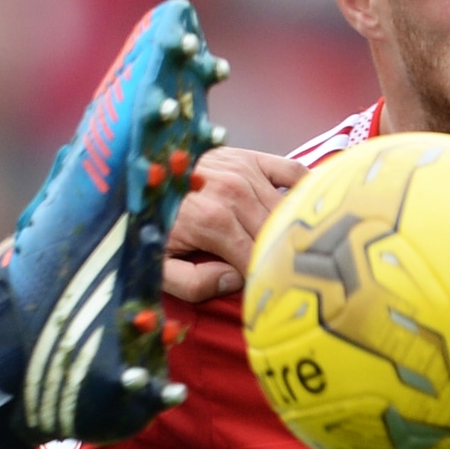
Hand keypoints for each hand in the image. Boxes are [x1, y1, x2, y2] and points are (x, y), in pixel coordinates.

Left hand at [163, 149, 303, 302]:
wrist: (144, 172)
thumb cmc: (153, 222)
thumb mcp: (159, 264)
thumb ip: (193, 283)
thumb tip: (235, 281)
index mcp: (213, 222)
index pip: (257, 260)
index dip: (263, 278)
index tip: (265, 290)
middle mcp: (234, 194)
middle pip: (278, 235)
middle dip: (282, 256)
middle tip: (285, 274)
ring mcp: (246, 172)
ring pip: (288, 210)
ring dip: (294, 229)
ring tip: (297, 248)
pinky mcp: (253, 158)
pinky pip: (294, 173)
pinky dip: (305, 191)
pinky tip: (305, 209)